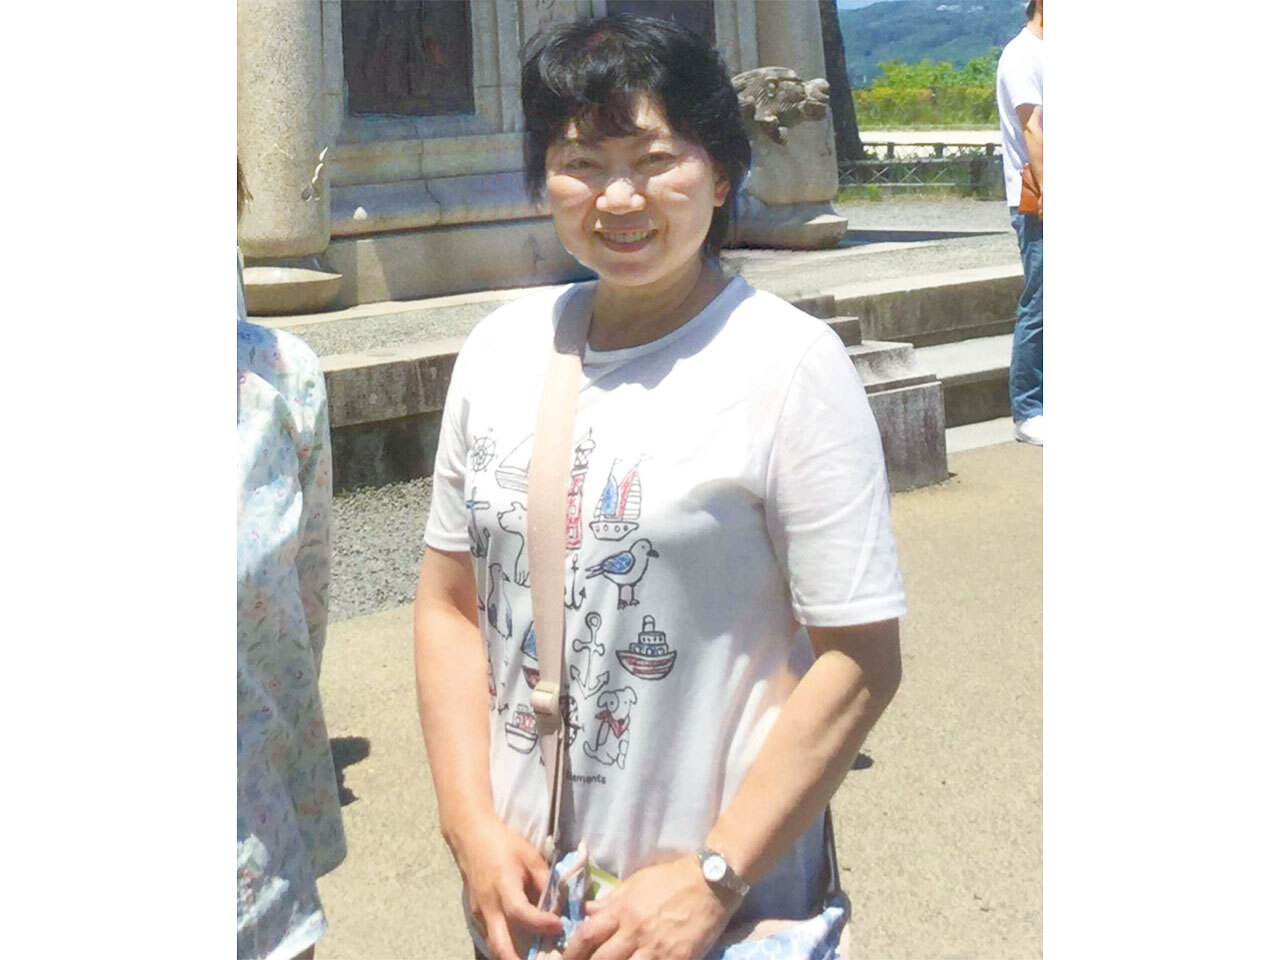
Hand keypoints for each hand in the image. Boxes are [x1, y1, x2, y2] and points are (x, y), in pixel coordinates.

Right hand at [451, 813, 563, 959]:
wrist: (471, 838)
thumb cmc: (504, 844)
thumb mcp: (531, 856)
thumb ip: (546, 882)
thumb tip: (562, 905)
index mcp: (503, 886)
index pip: (520, 912)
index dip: (541, 923)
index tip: (559, 926)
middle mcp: (489, 905)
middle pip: (500, 945)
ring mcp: (479, 913)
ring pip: (494, 945)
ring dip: (512, 956)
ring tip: (536, 957)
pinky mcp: (476, 916)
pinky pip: (490, 938)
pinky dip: (506, 947)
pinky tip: (523, 947)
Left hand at [562, 855, 737, 959]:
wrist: (711, 883)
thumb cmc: (672, 879)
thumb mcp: (637, 883)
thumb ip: (611, 900)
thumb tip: (586, 911)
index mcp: (623, 909)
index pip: (588, 935)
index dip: (572, 952)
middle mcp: (635, 930)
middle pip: (601, 959)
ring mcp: (656, 949)